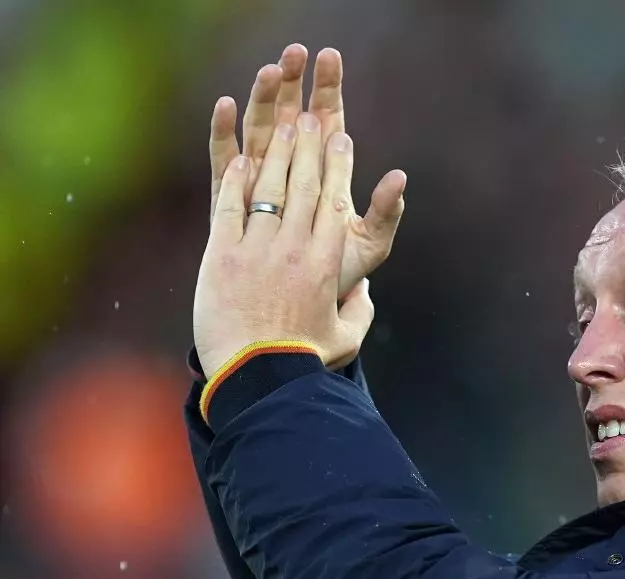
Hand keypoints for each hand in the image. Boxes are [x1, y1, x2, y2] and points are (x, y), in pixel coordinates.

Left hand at [194, 111, 405, 375]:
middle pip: (305, 185)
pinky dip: (234, 182)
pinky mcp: (222, 256)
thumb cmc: (303, 361)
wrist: (257, 376)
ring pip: (270, 189)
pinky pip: (230, 208)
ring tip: (282, 126)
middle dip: (311, 148)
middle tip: (313, 119)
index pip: (335, 202)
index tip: (342, 140)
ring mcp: (257, 248)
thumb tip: (366, 291)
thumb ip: (360, 310)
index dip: (339, 167)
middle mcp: (295, 247)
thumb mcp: (346, 339)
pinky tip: (241, 161)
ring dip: (277, 153)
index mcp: (327, 263)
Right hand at [208, 44, 402, 297]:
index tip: (331, 57)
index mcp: (324, 176)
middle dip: (295, 83)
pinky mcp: (230, 201)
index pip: (328, 122)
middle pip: (291, 118)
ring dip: (262, 98)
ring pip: (258, 131)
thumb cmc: (334, 279)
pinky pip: (222, 161)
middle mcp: (290, 174)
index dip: (329, 89)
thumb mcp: (368, 245)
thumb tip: (400, 178)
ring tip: (269, 70)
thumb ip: (384, 212)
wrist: (296, 316)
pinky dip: (222, 133)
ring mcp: (259, 183)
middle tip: (297, 51)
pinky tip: (224, 105)